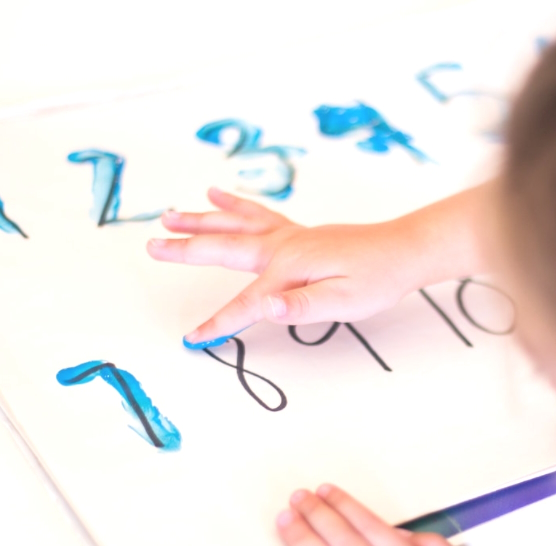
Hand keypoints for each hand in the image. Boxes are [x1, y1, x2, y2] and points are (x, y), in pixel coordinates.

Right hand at [146, 187, 459, 344]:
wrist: (402, 250)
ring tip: (170, 215)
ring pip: (235, 225)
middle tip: (152, 246)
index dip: (218, 324)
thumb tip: (265, 307)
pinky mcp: (298, 233)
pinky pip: (258, 215)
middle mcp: (283, 247)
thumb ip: (303, 305)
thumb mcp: (345, 301)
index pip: (246, 304)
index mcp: (289, 269)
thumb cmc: (378, 279)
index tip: (191, 340)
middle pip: (224, 248)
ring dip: (201, 221)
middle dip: (187, 251)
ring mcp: (290, 236)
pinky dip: (235, 206)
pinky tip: (219, 195)